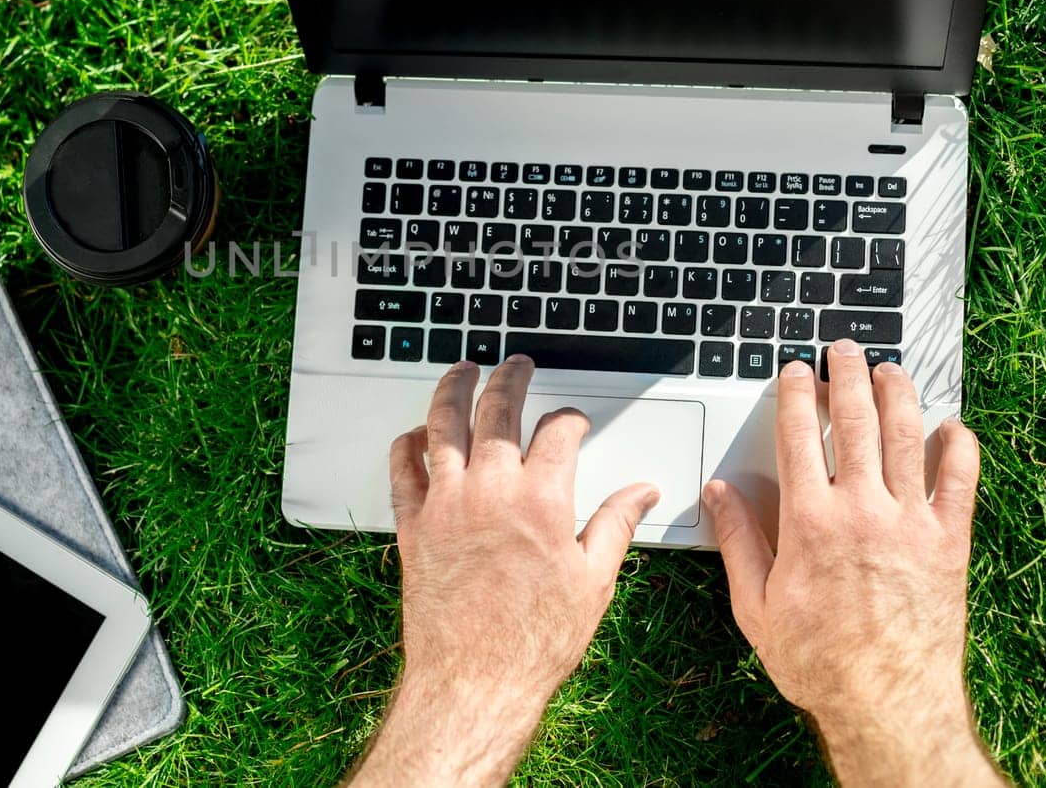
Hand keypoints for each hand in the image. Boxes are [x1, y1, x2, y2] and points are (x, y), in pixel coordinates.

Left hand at [346, 356, 657, 786]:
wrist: (474, 680)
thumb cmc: (534, 640)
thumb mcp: (594, 581)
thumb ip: (617, 524)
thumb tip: (642, 492)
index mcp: (541, 499)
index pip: (558, 432)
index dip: (570, 419)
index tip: (573, 422)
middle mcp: (490, 490)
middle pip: (497, 410)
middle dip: (510, 379)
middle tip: (516, 365)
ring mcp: (446, 504)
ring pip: (443, 425)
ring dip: (454, 389)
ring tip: (463, 371)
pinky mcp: (413, 525)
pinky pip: (403, 468)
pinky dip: (409, 443)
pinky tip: (418, 433)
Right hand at [703, 340, 1005, 786]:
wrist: (887, 705)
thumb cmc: (819, 662)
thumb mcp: (755, 606)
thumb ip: (737, 542)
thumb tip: (718, 494)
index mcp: (808, 521)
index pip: (797, 435)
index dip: (795, 394)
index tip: (796, 370)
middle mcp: (861, 510)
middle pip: (854, 420)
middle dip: (847, 375)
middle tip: (844, 350)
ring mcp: (910, 522)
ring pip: (906, 436)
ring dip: (897, 393)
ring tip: (889, 369)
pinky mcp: (949, 542)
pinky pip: (959, 481)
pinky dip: (958, 448)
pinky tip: (952, 427)